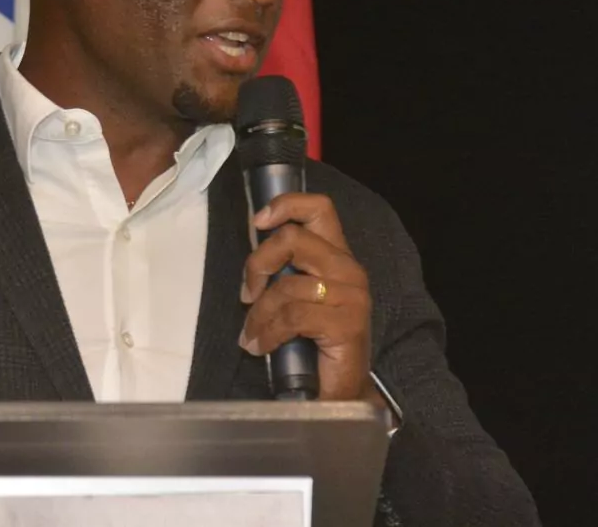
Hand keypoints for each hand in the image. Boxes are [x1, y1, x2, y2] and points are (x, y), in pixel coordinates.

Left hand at [239, 192, 372, 400]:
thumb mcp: (300, 298)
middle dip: (258, 264)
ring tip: (250, 335)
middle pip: (293, 239)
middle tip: (246, 294)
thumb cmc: (316, 344)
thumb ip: (287, 271)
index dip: (286, 205)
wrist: (342, 392)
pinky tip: (261, 347)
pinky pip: (291, 317)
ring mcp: (351, 295)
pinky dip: (267, 332)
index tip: (258, 221)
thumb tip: (254, 260)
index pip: (319, 209)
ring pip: (286, 285)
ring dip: (258, 314)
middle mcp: (349, 269)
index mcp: (338, 256)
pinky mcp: (346, 323)